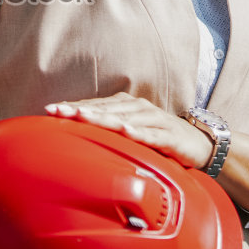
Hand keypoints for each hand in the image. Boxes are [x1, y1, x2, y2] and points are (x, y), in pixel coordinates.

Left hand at [45, 92, 213, 170]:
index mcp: (125, 107)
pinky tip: (128, 132)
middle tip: (58, 112)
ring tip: (84, 117)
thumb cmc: (158, 137)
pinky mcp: (170, 135)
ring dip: (104, 118)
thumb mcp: (130, 133)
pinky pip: (153, 134)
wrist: (198, 143)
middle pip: (105, 109)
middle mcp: (138, 108)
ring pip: (125, 118)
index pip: (95, 105)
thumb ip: (107, 132)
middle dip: (81, 110)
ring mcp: (154, 120)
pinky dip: (140, 133)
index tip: (50, 110)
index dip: (73, 107)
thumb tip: (75, 138)